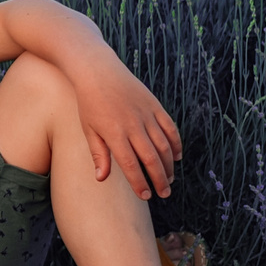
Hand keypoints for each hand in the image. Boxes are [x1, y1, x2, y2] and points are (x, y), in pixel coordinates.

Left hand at [72, 56, 182, 198]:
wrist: (97, 70)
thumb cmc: (89, 102)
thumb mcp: (88, 128)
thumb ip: (98, 154)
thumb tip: (101, 179)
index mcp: (113, 132)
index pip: (130, 164)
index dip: (139, 182)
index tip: (145, 196)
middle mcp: (132, 124)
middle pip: (151, 158)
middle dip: (160, 179)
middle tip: (164, 193)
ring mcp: (146, 114)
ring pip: (164, 145)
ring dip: (169, 165)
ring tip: (170, 179)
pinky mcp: (155, 105)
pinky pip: (170, 128)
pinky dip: (176, 144)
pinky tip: (176, 157)